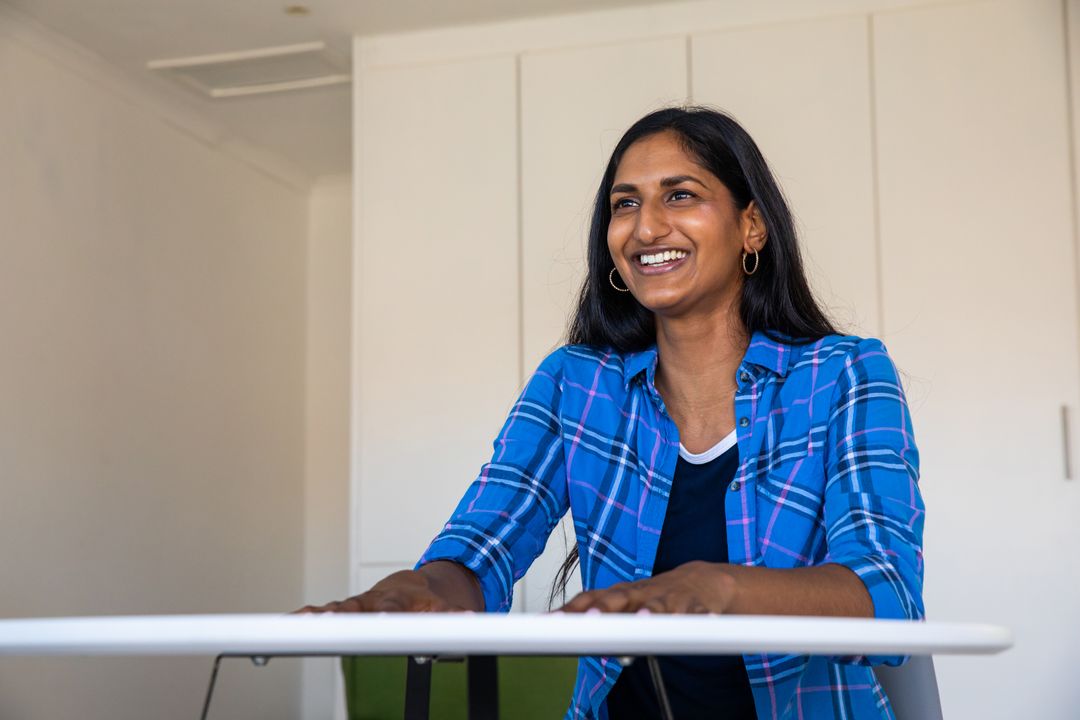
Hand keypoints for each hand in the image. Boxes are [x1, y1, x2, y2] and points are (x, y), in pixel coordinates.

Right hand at [295, 569, 467, 613]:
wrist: (418, 583)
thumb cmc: (430, 599)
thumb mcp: (445, 608)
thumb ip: (454, 616)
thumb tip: (472, 620)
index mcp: (398, 598)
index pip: (388, 607)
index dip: (382, 614)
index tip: (376, 620)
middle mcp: (374, 598)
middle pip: (354, 606)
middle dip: (338, 614)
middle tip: (322, 621)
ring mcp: (358, 603)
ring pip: (335, 608)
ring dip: (315, 616)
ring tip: (295, 623)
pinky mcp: (348, 609)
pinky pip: (325, 614)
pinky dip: (307, 618)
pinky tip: (289, 624)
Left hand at [557, 561, 735, 613]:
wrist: (702, 580)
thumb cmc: (655, 595)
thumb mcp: (626, 603)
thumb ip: (600, 618)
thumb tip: (566, 632)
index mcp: (622, 594)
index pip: (591, 598)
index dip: (571, 610)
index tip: (551, 621)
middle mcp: (642, 594)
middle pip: (619, 598)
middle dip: (604, 608)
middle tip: (590, 618)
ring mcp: (669, 599)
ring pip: (659, 605)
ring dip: (651, 611)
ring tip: (644, 618)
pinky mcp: (696, 606)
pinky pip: (697, 613)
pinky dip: (699, 618)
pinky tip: (701, 621)